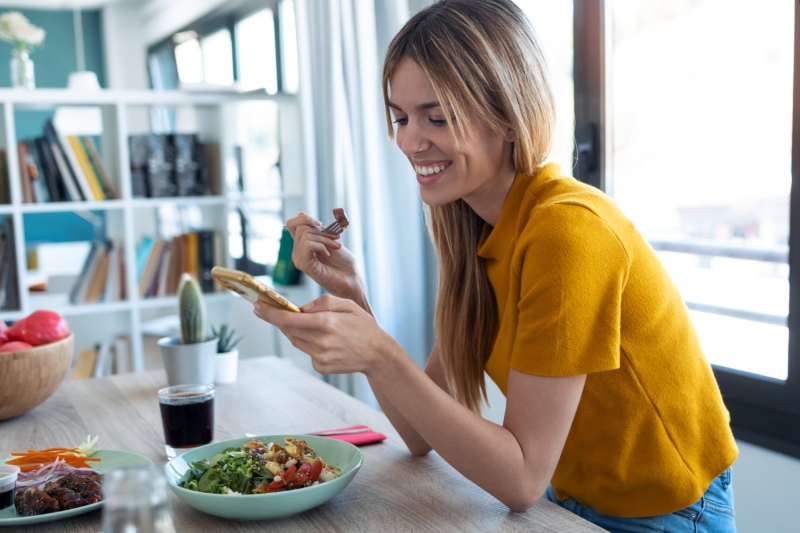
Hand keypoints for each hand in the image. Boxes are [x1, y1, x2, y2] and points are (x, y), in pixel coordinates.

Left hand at [253, 294, 397, 375]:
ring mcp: (320, 357)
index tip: (258, 307)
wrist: (378, 355)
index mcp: (327, 323)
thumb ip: (324, 302)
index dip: (270, 313)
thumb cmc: (364, 327)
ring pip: (296, 340)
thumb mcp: (348, 305)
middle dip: (275, 319)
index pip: (289, 318)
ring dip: (293, 330)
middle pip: (288, 330)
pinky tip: (324, 340)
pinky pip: (307, 351)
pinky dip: (308, 343)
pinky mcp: (321, 367)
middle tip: (265, 309)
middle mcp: (321, 341)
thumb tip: (303, 308)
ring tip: (303, 322)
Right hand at [286, 213, 363, 300]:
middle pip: (301, 228)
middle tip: (337, 239)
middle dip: (322, 231)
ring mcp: (299, 259)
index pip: (292, 224)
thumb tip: (301, 213)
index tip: (320, 223)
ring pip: (305, 235)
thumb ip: (316, 229)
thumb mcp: (330, 240)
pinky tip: (328, 254)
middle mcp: (298, 252)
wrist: (352, 280)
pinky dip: (321, 245)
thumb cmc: (344, 263)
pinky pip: (307, 245)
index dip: (304, 219)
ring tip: (336, 247)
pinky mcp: (304, 265)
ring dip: (325, 238)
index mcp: (303, 245)